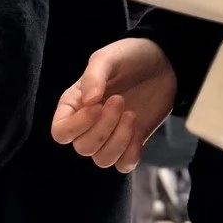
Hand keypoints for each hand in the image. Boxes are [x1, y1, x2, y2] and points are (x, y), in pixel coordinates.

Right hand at [51, 38, 176, 171]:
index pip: (60, 132)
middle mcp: (87, 125)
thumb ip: (94, 76)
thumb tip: (88, 102)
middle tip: (121, 100)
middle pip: (82, 147)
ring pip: (102, 159)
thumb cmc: (128, 57)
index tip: (97, 106)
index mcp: (73, 105)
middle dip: (105, 128)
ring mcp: (109, 136)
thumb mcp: (108, 58)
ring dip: (119, 140)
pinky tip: (138, 132)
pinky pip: (122, 164)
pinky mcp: (130, 143)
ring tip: (131, 114)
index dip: (77, 126)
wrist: (162, 63)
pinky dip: (130, 154)